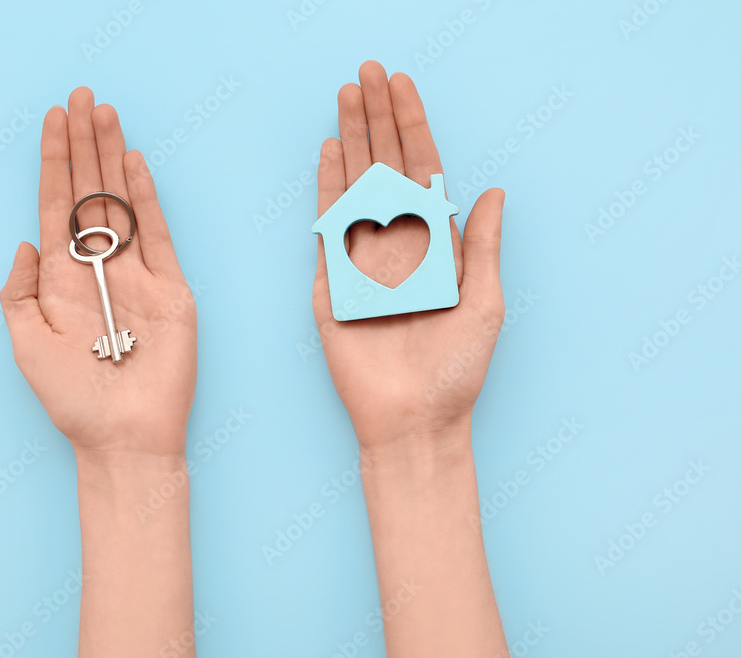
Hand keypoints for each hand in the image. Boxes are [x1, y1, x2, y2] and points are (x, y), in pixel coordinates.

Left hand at [1, 88, 195, 454]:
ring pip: (123, 203)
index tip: (53, 120)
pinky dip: (146, 199)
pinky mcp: (171, 289)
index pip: (56, 207)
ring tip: (105, 114)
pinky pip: (159, 235)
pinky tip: (134, 165)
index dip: (53, 162)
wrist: (123, 436)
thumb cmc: (72, 400)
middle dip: (84, 145)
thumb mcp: (26, 345)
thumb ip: (18, 293)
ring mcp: (138, 276)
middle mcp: (100, 270)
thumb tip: (25, 242)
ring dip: (113, 158)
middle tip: (82, 97)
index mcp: (62, 280)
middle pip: (90, 193)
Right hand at [313, 61, 505, 451]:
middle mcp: (399, 245)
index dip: (413, 127)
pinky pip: (329, 228)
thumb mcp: (485, 304)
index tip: (402, 86)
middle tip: (367, 72)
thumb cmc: (456, 371)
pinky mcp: (334, 284)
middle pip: (386, 167)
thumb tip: (494, 190)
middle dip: (377, 118)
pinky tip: (330, 153)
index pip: (423, 171)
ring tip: (347, 96)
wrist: (413, 420)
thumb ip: (483, 246)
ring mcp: (363, 261)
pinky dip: (328, 188)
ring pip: (356, 186)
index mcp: (438, 246)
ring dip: (352, 139)